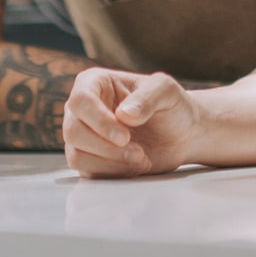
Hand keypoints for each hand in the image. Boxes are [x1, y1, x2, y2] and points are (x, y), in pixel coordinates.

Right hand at [63, 67, 200, 177]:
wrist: (182, 135)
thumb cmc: (172, 106)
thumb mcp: (166, 91)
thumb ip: (147, 98)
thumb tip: (123, 115)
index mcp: (95, 82)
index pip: (80, 100)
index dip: (99, 121)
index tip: (125, 137)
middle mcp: (83, 109)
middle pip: (73, 131)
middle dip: (106, 147)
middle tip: (139, 152)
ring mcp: (84, 135)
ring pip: (76, 155)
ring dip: (110, 163)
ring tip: (141, 159)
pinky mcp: (90, 160)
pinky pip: (88, 172)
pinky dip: (113, 174)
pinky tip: (135, 167)